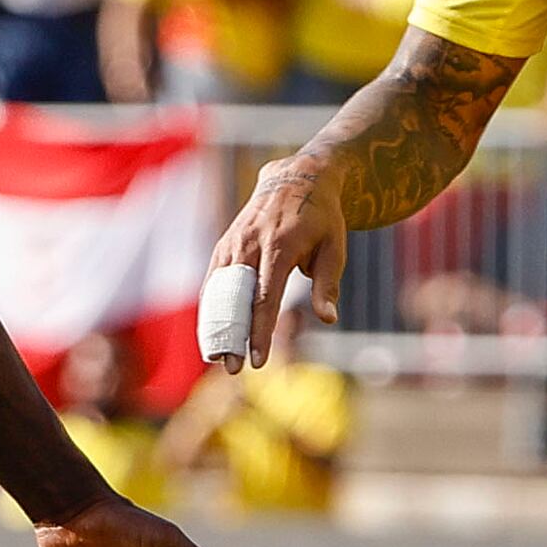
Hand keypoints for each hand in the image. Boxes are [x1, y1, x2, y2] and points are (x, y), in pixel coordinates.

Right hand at [204, 159, 349, 370]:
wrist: (296, 177)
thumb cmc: (322, 217)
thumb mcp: (335, 246)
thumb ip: (328, 283)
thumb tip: (328, 318)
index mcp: (278, 247)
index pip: (264, 298)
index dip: (259, 331)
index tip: (258, 360)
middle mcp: (250, 245)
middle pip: (235, 299)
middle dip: (232, 335)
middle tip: (232, 369)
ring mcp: (233, 244)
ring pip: (218, 291)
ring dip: (216, 325)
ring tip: (217, 356)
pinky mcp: (225, 245)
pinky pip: (213, 281)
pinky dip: (211, 307)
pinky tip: (211, 331)